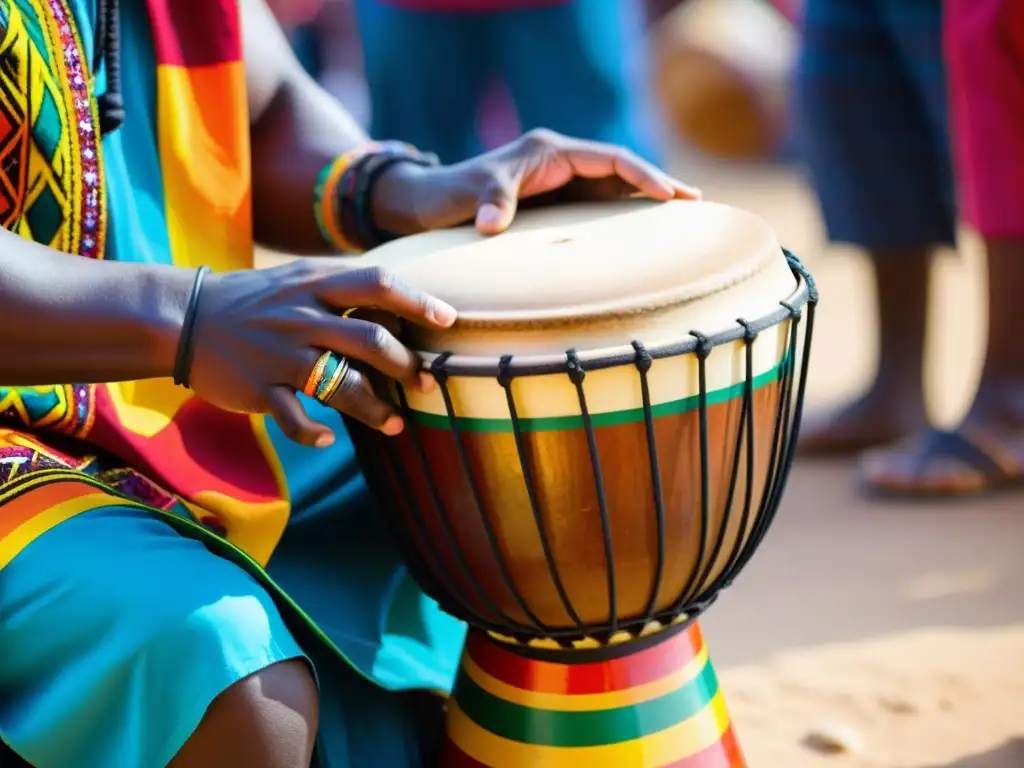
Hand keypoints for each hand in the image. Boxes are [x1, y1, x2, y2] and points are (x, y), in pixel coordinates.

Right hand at [188, 260, 455, 446]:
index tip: (449, 319)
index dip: (417, 301)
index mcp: (315, 284)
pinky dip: (314, 433)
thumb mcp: (296, 279)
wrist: (183, 319)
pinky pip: (294, 418)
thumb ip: (341, 287)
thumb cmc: (254, 300)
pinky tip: (329, 439)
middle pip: (370, 339)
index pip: (377, 283)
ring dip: (376, 410)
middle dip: (406, 365)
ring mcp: (280, 354)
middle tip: (427, 383)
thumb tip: (397, 299)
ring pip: (340, 384)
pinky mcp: (259, 387)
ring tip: (397, 426)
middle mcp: (301, 317)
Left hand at [373, 129, 701, 236]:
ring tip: (685, 217)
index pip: (608, 158)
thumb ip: (488, 202)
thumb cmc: (448, 194)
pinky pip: (597, 208)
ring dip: (645, 200)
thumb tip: (493, 225)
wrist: (426, 204)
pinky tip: (644, 234)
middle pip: (620, 170)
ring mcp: (559, 184)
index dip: (641, 174)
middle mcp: (560, 163)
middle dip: (657, 184)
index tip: (669, 194)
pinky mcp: (554, 205)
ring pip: (613, 189)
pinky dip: (622, 217)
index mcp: (549, 152)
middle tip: (696, 202)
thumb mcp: (469, 193)